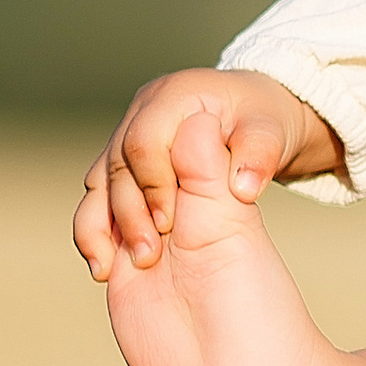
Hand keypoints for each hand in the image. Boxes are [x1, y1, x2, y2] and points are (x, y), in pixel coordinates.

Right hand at [75, 68, 341, 279]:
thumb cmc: (260, 127)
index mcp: (175, 97)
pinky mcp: (119, 164)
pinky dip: (95, 230)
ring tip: (108, 269)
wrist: (249, 125)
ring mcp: (126, 136)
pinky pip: (98, 197)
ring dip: (100, 226)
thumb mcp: (269, 136)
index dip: (153, 184)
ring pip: (99, 182)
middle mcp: (143, 112)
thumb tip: (243, 186)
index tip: (169, 224)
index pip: (145, 141)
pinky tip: (104, 265)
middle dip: (129, 211)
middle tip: (148, 255)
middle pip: (117, 163)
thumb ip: (260, 157)